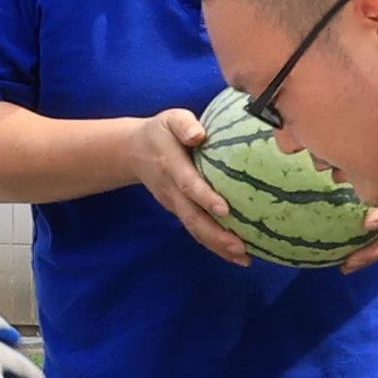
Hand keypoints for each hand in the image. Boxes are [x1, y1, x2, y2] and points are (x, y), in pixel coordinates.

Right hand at [130, 103, 259, 264]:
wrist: (133, 151)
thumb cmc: (162, 132)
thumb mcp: (171, 119)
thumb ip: (185, 124)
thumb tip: (199, 134)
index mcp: (171, 165)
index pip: (188, 184)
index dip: (205, 198)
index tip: (225, 210)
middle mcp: (171, 190)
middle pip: (192, 217)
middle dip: (215, 234)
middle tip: (241, 247)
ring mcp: (174, 204)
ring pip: (194, 229)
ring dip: (218, 246)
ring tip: (244, 258)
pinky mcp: (179, 212)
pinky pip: (196, 230)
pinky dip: (215, 246)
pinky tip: (238, 256)